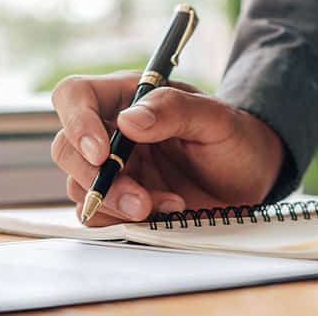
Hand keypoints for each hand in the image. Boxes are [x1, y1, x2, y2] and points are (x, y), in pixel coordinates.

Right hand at [50, 71, 283, 226]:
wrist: (251, 177)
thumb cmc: (234, 138)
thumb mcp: (216, 118)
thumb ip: (175, 110)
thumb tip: (129, 121)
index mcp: (128, 97)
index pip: (75, 95)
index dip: (77, 122)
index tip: (102, 153)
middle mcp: (113, 131)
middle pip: (66, 148)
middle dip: (98, 179)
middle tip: (141, 200)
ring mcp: (116, 168)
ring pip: (80, 187)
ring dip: (118, 204)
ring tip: (171, 204)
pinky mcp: (121, 200)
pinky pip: (98, 214)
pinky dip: (125, 221)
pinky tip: (167, 212)